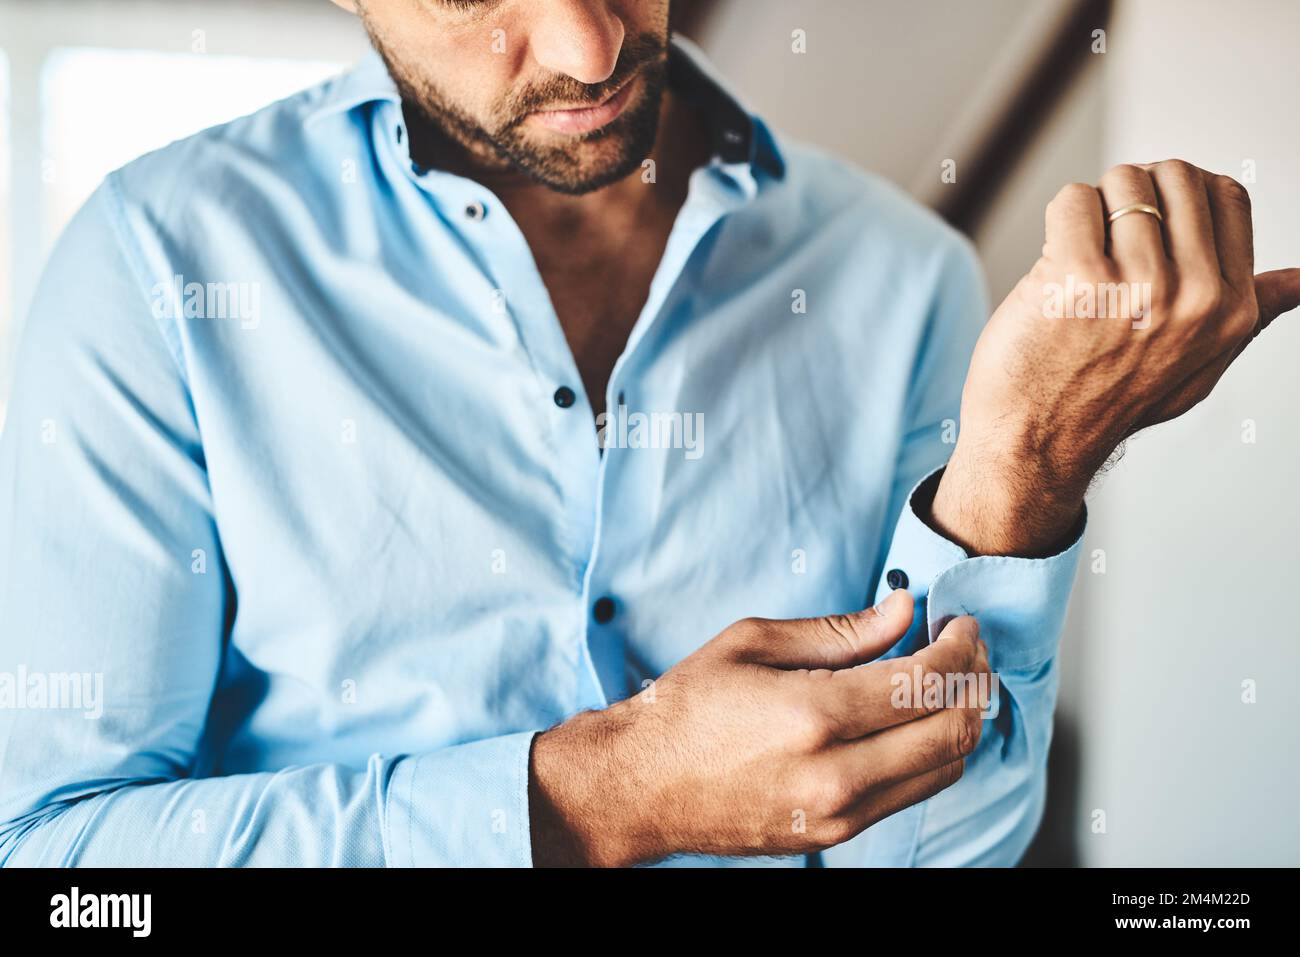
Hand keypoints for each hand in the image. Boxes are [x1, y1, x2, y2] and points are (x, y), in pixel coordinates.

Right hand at [528, 590, 990, 865]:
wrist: (642, 785)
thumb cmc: (688, 708)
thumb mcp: (753, 643)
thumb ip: (840, 630)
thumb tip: (903, 609)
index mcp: (812, 714)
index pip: (924, 681)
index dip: (959, 646)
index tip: (961, 623)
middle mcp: (834, 773)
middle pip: (950, 728)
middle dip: (974, 680)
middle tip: (969, 649)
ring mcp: (838, 814)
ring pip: (944, 768)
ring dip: (964, 720)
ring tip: (954, 683)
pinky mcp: (834, 837)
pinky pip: (912, 795)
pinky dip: (933, 755)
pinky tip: (920, 723)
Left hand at [932, 159, 1299, 555]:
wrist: (1034, 441)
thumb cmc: (1104, 402)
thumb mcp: (1198, 367)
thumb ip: (1249, 314)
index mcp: (1230, 308)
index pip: (1227, 194)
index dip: (1180, 193)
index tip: (1147, 222)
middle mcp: (1193, 296)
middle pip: (1175, 175)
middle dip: (1134, 192)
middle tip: (1105, 239)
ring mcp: (1137, 285)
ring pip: (1122, 182)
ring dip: (1093, 208)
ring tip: (1078, 260)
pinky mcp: (1077, 278)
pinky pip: (1072, 200)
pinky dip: (1056, 222)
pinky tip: (1053, 265)